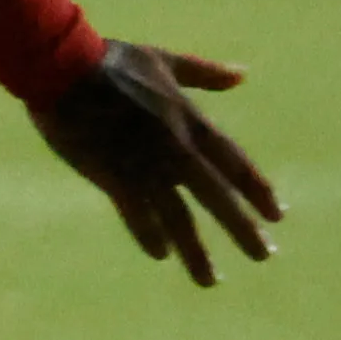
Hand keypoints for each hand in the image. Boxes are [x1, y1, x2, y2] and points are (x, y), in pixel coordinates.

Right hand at [34, 44, 282, 285]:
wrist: (63, 67)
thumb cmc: (111, 60)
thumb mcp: (165, 61)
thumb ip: (204, 73)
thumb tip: (242, 74)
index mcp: (191, 120)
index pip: (236, 164)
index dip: (258, 191)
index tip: (277, 215)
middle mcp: (176, 149)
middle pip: (218, 197)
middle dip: (242, 229)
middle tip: (263, 256)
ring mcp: (145, 166)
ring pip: (179, 218)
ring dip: (196, 251)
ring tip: (210, 279)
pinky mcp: (112, 176)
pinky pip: (137, 215)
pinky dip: (150, 236)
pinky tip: (161, 255)